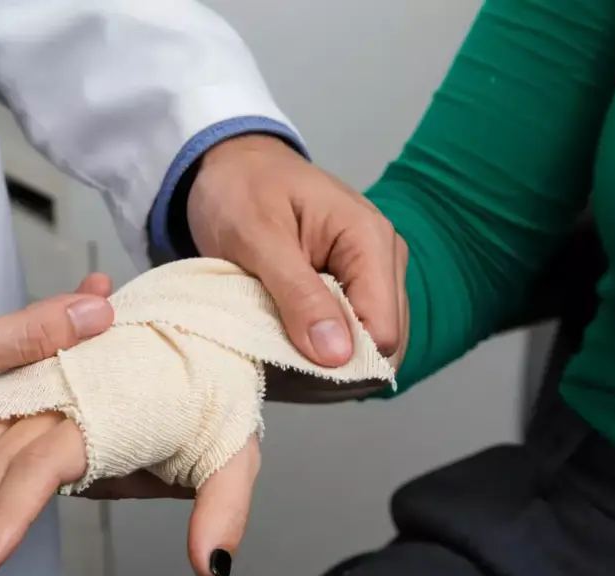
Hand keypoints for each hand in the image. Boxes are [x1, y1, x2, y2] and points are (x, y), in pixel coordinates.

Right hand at [0, 413, 259, 575]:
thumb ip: (221, 508)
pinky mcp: (24, 389)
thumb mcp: (231, 449)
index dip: (8, 515)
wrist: (202, 332)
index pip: (39, 467)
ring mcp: (34, 390)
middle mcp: (56, 398)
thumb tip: (213, 571)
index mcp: (99, 414)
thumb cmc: (215, 395)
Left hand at [187, 134, 408, 375]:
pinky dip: (316, 357)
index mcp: (369, 239)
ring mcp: (372, 278)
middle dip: (331, 370)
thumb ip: (298, 295)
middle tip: (272, 362)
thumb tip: (337, 355)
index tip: (285, 363)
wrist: (231, 165)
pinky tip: (280, 350)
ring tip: (271, 353)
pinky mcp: (353, 291)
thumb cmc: (240, 190)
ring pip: (366, 352)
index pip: (382, 332)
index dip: (340, 361)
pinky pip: (349, 342)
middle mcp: (383, 260)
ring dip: (322, 368)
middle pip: (383, 349)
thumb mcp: (258, 239)